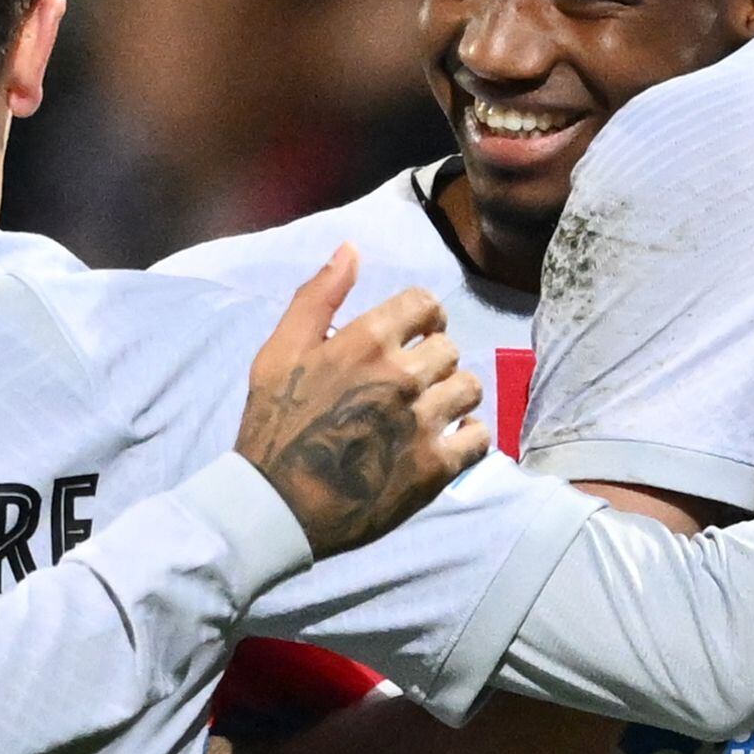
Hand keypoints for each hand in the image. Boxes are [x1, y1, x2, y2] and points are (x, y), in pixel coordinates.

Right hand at [237, 246, 486, 553]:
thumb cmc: (274, 424)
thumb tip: (351, 248)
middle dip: (432, 358)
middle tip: (410, 381)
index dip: (423, 316)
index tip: (415, 334)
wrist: (277, 505)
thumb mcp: (279, 352)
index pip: (425, 304)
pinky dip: (469, 436)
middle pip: (448, 347)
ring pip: (469, 388)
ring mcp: (422, 422)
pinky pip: (479, 438)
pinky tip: (448, 440)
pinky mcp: (435, 467)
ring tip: (430, 409)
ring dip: (453, 394)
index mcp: (365, 341)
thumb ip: (317, 296)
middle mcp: (401, 376)